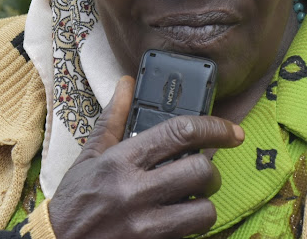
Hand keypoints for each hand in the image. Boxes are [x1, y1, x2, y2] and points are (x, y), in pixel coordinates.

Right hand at [48, 76, 244, 238]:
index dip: (213, 128)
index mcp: (120, 162)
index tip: (231, 131)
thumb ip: (113, 119)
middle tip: (202, 172)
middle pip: (200, 172)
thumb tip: (127, 84)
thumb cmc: (75, 200)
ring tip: (191, 200)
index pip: (179, 133)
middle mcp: (134, 192)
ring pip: (204, 211)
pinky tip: (178, 220)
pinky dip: (192, 228)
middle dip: (211, 170)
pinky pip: (191, 237)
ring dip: (205, 204)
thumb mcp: (90, 156)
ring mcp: (144, 226)